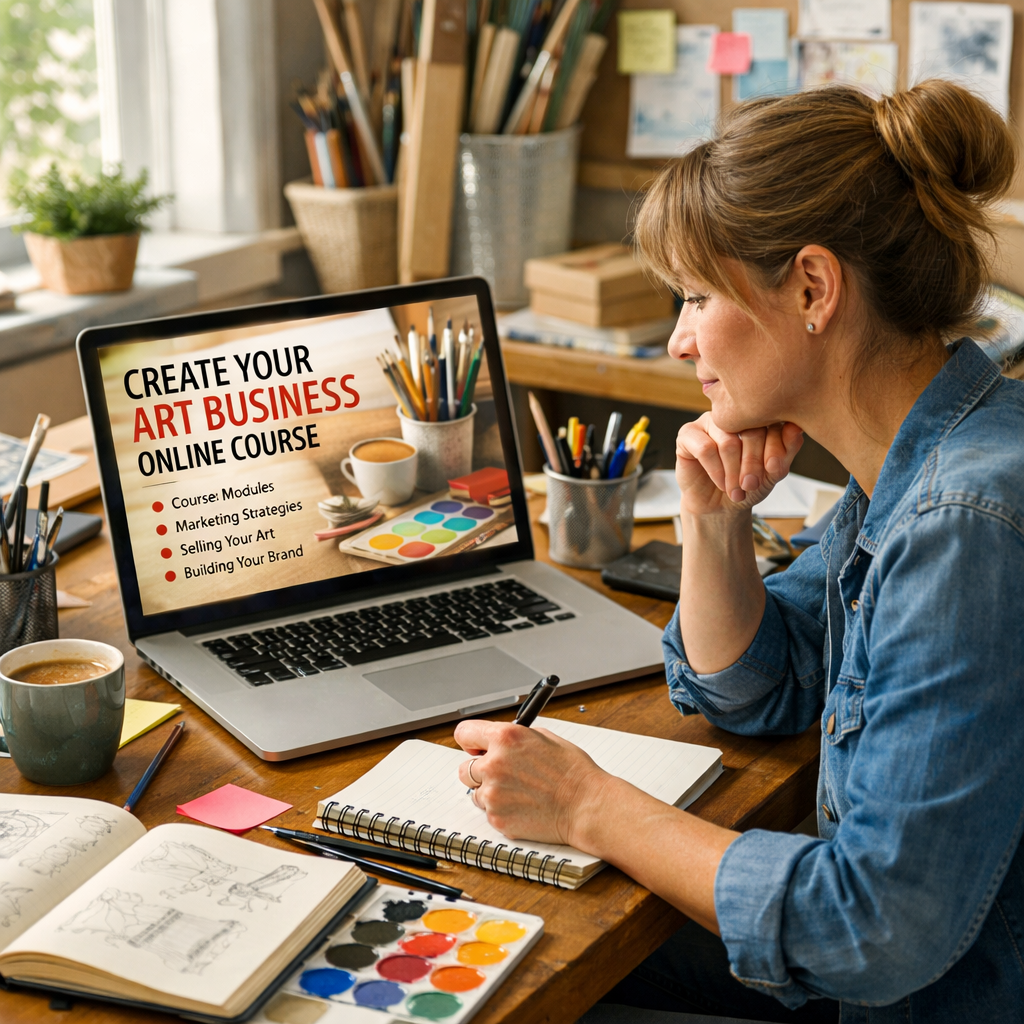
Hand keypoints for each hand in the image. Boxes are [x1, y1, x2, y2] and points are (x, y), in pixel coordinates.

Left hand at [455, 720, 609, 848]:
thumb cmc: (572, 771)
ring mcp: (493, 794)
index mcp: (504, 738)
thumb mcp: (542, 737)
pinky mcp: (497, 818)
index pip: (464, 733)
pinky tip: (524, 806)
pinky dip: (502, 810)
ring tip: (519, 792)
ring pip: (476, 792)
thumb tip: (494, 742)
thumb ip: (512, 738)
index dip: (470, 741)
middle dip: (479, 770)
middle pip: (464, 768)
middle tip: (500, 774)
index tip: (474, 747)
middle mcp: (493, 764)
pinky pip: (489, 811)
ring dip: (491, 792)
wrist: (586, 805)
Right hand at [675, 414, 803, 516]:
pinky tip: (720, 483)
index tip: (775, 470)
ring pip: (728, 441)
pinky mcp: (687, 434)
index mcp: (757, 416)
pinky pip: (704, 447)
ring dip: (733, 471)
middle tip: (751, 485)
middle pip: (750, 430)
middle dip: (753, 463)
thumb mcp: (772, 473)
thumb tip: (796, 429)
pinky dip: (715, 470)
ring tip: (736, 490)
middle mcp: (733, 415)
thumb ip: (786, 452)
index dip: (775, 448)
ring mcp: (709, 421)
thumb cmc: (747, 485)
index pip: (771, 423)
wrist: (719, 506)